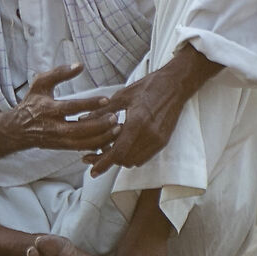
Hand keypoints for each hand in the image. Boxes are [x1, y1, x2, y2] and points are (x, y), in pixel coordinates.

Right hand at [0, 63, 119, 171]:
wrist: (18, 129)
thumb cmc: (32, 103)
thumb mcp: (41, 83)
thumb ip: (59, 73)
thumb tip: (80, 65)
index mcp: (48, 109)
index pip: (71, 107)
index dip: (89, 104)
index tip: (106, 99)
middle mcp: (53, 127)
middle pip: (79, 130)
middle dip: (99, 125)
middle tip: (116, 118)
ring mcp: (58, 140)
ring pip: (82, 143)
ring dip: (101, 138)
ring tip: (117, 129)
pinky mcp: (63, 148)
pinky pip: (82, 149)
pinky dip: (97, 145)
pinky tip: (110, 138)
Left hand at [84, 46, 221, 175]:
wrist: (175, 85)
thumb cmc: (148, 87)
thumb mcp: (122, 96)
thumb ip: (101, 111)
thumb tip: (81, 120)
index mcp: (137, 122)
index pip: (118, 152)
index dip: (103, 163)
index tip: (92, 170)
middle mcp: (149, 135)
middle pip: (124, 160)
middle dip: (108, 161)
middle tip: (92, 156)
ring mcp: (158, 140)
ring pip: (134, 161)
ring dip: (120, 159)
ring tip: (107, 150)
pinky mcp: (163, 141)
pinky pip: (144, 157)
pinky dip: (132, 156)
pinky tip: (123, 146)